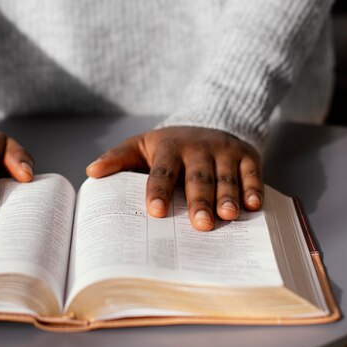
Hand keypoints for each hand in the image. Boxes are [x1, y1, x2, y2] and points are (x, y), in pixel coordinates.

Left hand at [85, 126, 262, 230]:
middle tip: (200, 224)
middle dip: (199, 200)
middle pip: (197, 176)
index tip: (156, 212)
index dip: (159, 190)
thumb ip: (117, 158)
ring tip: (227, 217)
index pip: (161, 171)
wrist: (207, 122)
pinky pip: (252, 172)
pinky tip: (254, 206)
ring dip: (227, 196)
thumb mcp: (140, 146)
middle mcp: (197, 147)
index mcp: (168, 147)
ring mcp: (224, 150)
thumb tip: (92, 172)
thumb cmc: (168, 146)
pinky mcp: (247, 155)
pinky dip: (254, 188)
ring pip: (225, 176)